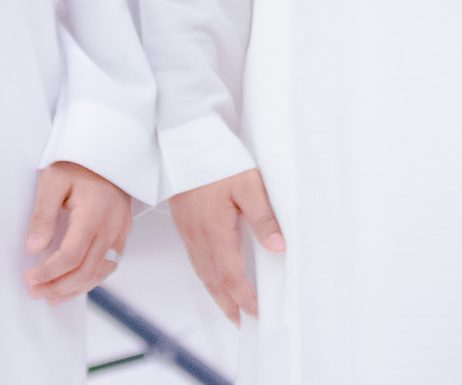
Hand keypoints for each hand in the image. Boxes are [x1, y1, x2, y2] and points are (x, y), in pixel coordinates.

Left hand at [22, 161, 132, 304]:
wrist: (108, 149)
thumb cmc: (77, 162)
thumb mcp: (52, 180)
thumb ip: (43, 214)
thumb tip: (33, 248)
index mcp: (94, 213)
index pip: (71, 256)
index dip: (49, 272)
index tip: (29, 278)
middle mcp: (111, 226)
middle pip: (87, 270)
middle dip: (59, 286)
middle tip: (35, 292)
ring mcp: (120, 230)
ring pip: (100, 272)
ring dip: (75, 288)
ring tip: (51, 296)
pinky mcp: (122, 231)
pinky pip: (109, 264)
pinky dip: (91, 279)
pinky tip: (74, 284)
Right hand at [169, 169, 284, 324]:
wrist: (184, 138)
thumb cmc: (216, 157)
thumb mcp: (248, 184)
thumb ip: (263, 217)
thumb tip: (278, 247)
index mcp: (214, 230)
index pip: (230, 276)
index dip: (244, 298)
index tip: (257, 312)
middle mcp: (197, 235)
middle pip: (212, 281)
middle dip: (229, 305)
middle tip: (243, 323)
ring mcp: (187, 229)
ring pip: (201, 271)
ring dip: (216, 293)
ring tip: (230, 308)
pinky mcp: (183, 221)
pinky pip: (195, 257)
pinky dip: (206, 274)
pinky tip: (213, 274)